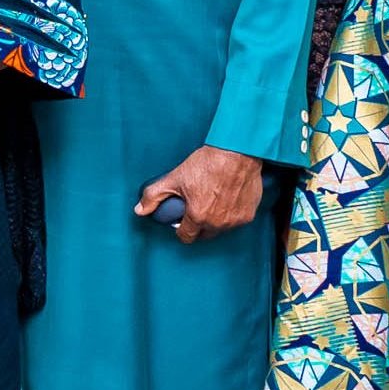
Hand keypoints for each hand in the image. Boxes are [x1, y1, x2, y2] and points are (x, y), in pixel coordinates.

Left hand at [135, 145, 264, 242]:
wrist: (236, 153)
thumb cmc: (207, 164)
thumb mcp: (174, 178)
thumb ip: (153, 196)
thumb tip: (139, 210)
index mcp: (198, 217)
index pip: (186, 237)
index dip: (181, 230)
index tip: (181, 221)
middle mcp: (218, 223)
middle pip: (204, 235)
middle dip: (197, 227)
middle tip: (195, 209)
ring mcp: (235, 220)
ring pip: (221, 229)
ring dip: (215, 221)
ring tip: (210, 201)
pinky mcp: (249, 214)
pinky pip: (236, 221)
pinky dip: (230, 214)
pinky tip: (226, 199)